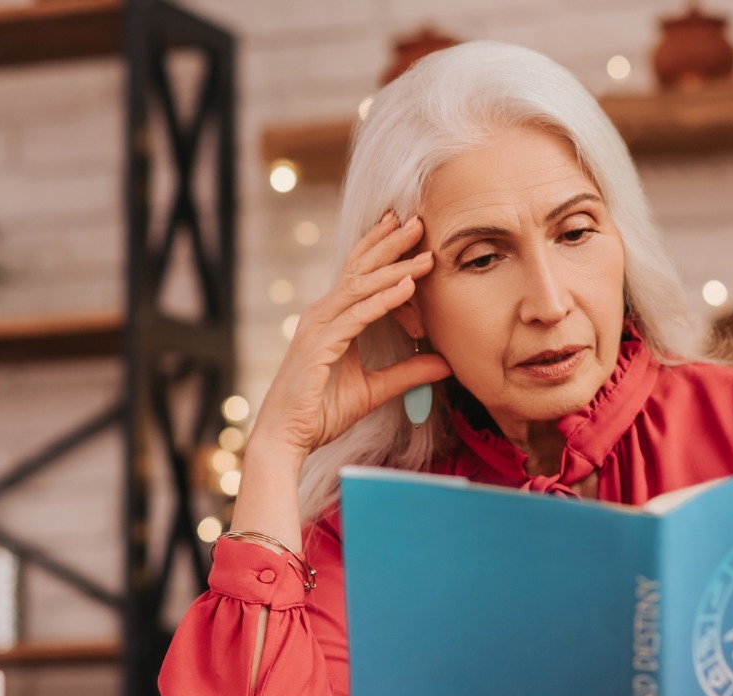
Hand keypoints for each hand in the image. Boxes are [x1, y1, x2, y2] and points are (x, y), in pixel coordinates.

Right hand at [248, 212, 450, 465]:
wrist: (287, 437)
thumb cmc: (321, 412)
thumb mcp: (375, 390)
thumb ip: (408, 374)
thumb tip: (445, 363)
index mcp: (331, 318)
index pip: (358, 274)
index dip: (381, 249)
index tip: (408, 230)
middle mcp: (322, 313)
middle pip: (360, 268)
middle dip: (390, 243)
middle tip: (418, 220)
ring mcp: (318, 325)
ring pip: (361, 286)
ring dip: (395, 266)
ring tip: (423, 250)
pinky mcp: (321, 343)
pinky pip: (358, 315)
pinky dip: (384, 299)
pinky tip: (407, 286)